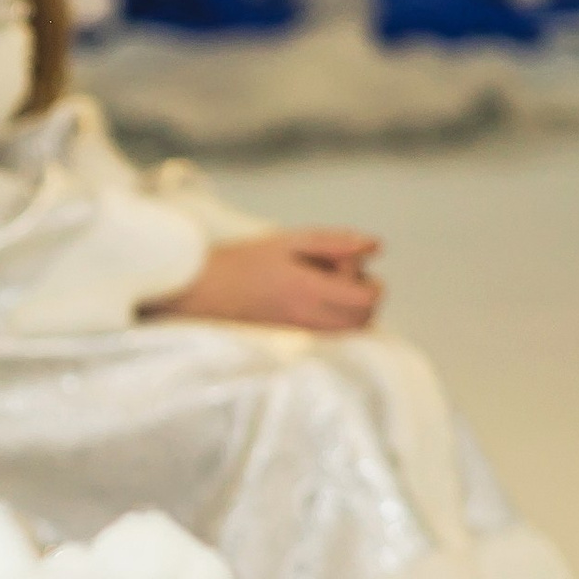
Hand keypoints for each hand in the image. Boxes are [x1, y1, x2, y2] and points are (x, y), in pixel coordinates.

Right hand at [155, 229, 383, 330]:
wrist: (203, 290)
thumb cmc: (243, 261)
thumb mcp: (290, 240)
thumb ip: (335, 242)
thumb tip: (376, 246)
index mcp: (308, 290)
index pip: (366, 299)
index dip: (370, 282)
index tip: (347, 265)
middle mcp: (308, 317)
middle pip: (365, 319)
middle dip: (364, 296)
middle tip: (337, 275)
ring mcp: (301, 331)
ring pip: (350, 330)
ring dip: (350, 308)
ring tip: (324, 286)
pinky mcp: (293, 338)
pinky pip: (331, 334)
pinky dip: (335, 317)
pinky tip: (313, 297)